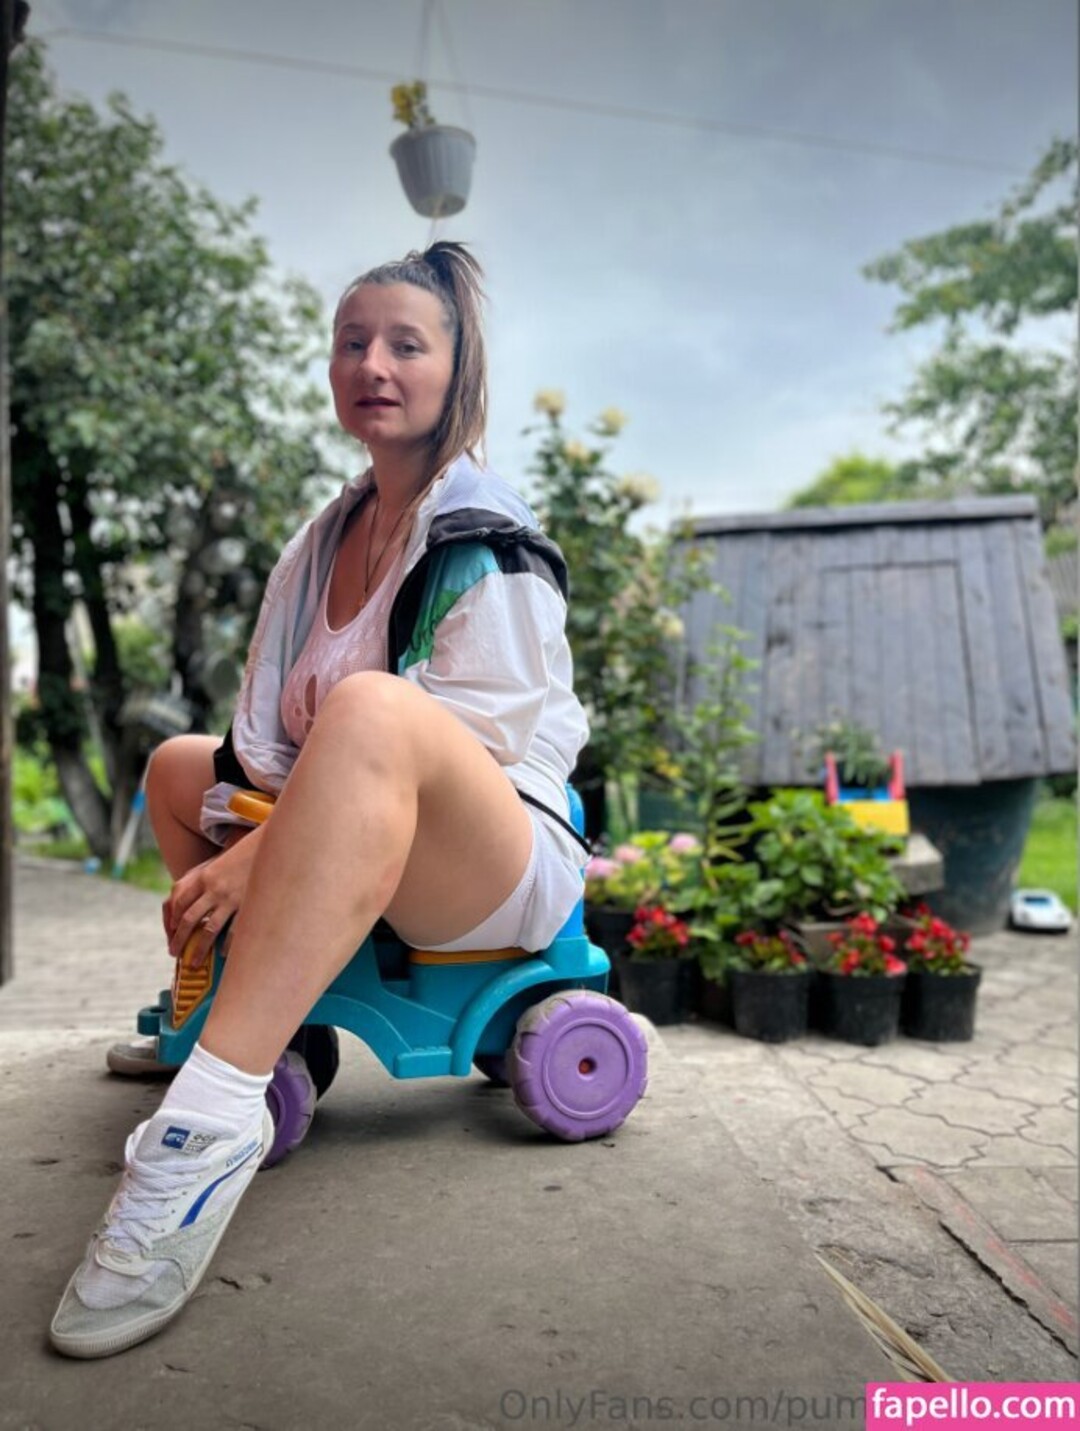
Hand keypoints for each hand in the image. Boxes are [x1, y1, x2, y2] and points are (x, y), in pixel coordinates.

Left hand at [162, 825, 263, 966]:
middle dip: (179, 939)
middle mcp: (213, 889)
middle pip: (189, 919)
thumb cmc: (245, 856)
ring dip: (198, 949)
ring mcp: (230, 898)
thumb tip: (192, 901)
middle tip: (174, 953)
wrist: (270, 846)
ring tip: (194, 962)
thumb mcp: (220, 864)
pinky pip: (232, 931)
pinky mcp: (246, 905)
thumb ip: (206, 881)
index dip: (172, 920)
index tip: (172, 932)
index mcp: (204, 877)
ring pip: (207, 930)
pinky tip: (223, 954)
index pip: (180, 902)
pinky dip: (226, 945)